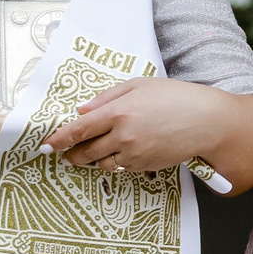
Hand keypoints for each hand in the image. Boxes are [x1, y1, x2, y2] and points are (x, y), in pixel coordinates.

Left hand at [42, 78, 228, 175]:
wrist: (206, 120)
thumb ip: (106, 98)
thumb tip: (81, 110)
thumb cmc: (174, 96)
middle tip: (65, 156)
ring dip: (92, 160)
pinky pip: (121, 167)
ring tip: (89, 156)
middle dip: (72, 155)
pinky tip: (117, 154)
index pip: (79, 129)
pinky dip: (115, 162)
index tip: (46, 145)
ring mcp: (134, 153)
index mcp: (119, 111)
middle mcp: (123, 135)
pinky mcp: (145, 165)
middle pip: (87, 151)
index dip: (59, 139)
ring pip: (102, 163)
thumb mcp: (139, 86)